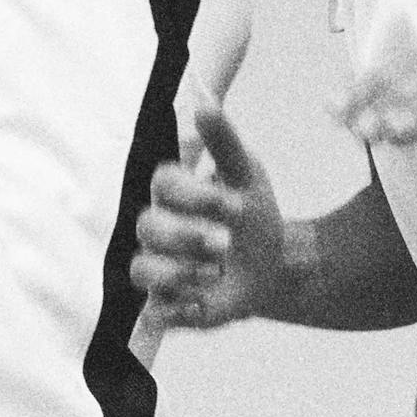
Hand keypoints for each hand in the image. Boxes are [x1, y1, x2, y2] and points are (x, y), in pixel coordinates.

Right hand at [129, 104, 286, 328]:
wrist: (274, 268)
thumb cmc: (252, 216)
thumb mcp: (248, 176)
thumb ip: (226, 143)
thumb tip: (204, 105)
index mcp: (175, 192)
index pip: (163, 183)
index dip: (194, 193)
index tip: (234, 203)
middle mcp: (160, 228)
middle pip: (148, 227)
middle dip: (186, 235)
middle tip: (224, 243)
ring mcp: (160, 267)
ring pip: (142, 269)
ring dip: (178, 272)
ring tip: (216, 273)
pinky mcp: (168, 304)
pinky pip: (154, 311)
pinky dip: (176, 309)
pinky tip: (202, 304)